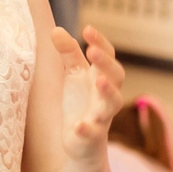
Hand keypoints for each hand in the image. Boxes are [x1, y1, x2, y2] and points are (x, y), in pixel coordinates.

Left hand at [53, 25, 125, 161]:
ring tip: (98, 81)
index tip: (87, 29)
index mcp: (101, 76)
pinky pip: (94, 132)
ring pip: (113, 103)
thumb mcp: (73, 75)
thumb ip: (67, 53)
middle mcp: (106, 95)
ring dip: (108, 91)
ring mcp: (102, 116)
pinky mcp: (93, 136)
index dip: (101, 42)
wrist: (82, 142)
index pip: (108, 55)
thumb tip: (56, 29)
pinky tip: (78, 125)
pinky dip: (87, 129)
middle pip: (116, 76)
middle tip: (92, 51)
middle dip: (106, 63)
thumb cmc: (80, 103)